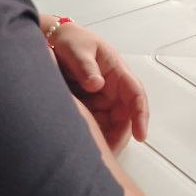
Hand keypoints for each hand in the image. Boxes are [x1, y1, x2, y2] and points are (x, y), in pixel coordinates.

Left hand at [43, 17, 148, 151]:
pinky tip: (85, 146)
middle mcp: (114, 88)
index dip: (140, 115)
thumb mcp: (77, 50)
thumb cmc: (71, 41)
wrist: (55, 41)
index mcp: (117, 71)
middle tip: (108, 153)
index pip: (135, 94)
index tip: (141, 135)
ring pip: (112, 124)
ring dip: (107, 139)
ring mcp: (104, 99)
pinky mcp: (92, 107)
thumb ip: (85, 67)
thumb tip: (97, 85)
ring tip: (95, 153)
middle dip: (120, 136)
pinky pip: (97, 124)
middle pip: (126, 116)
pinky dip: (94, 136)